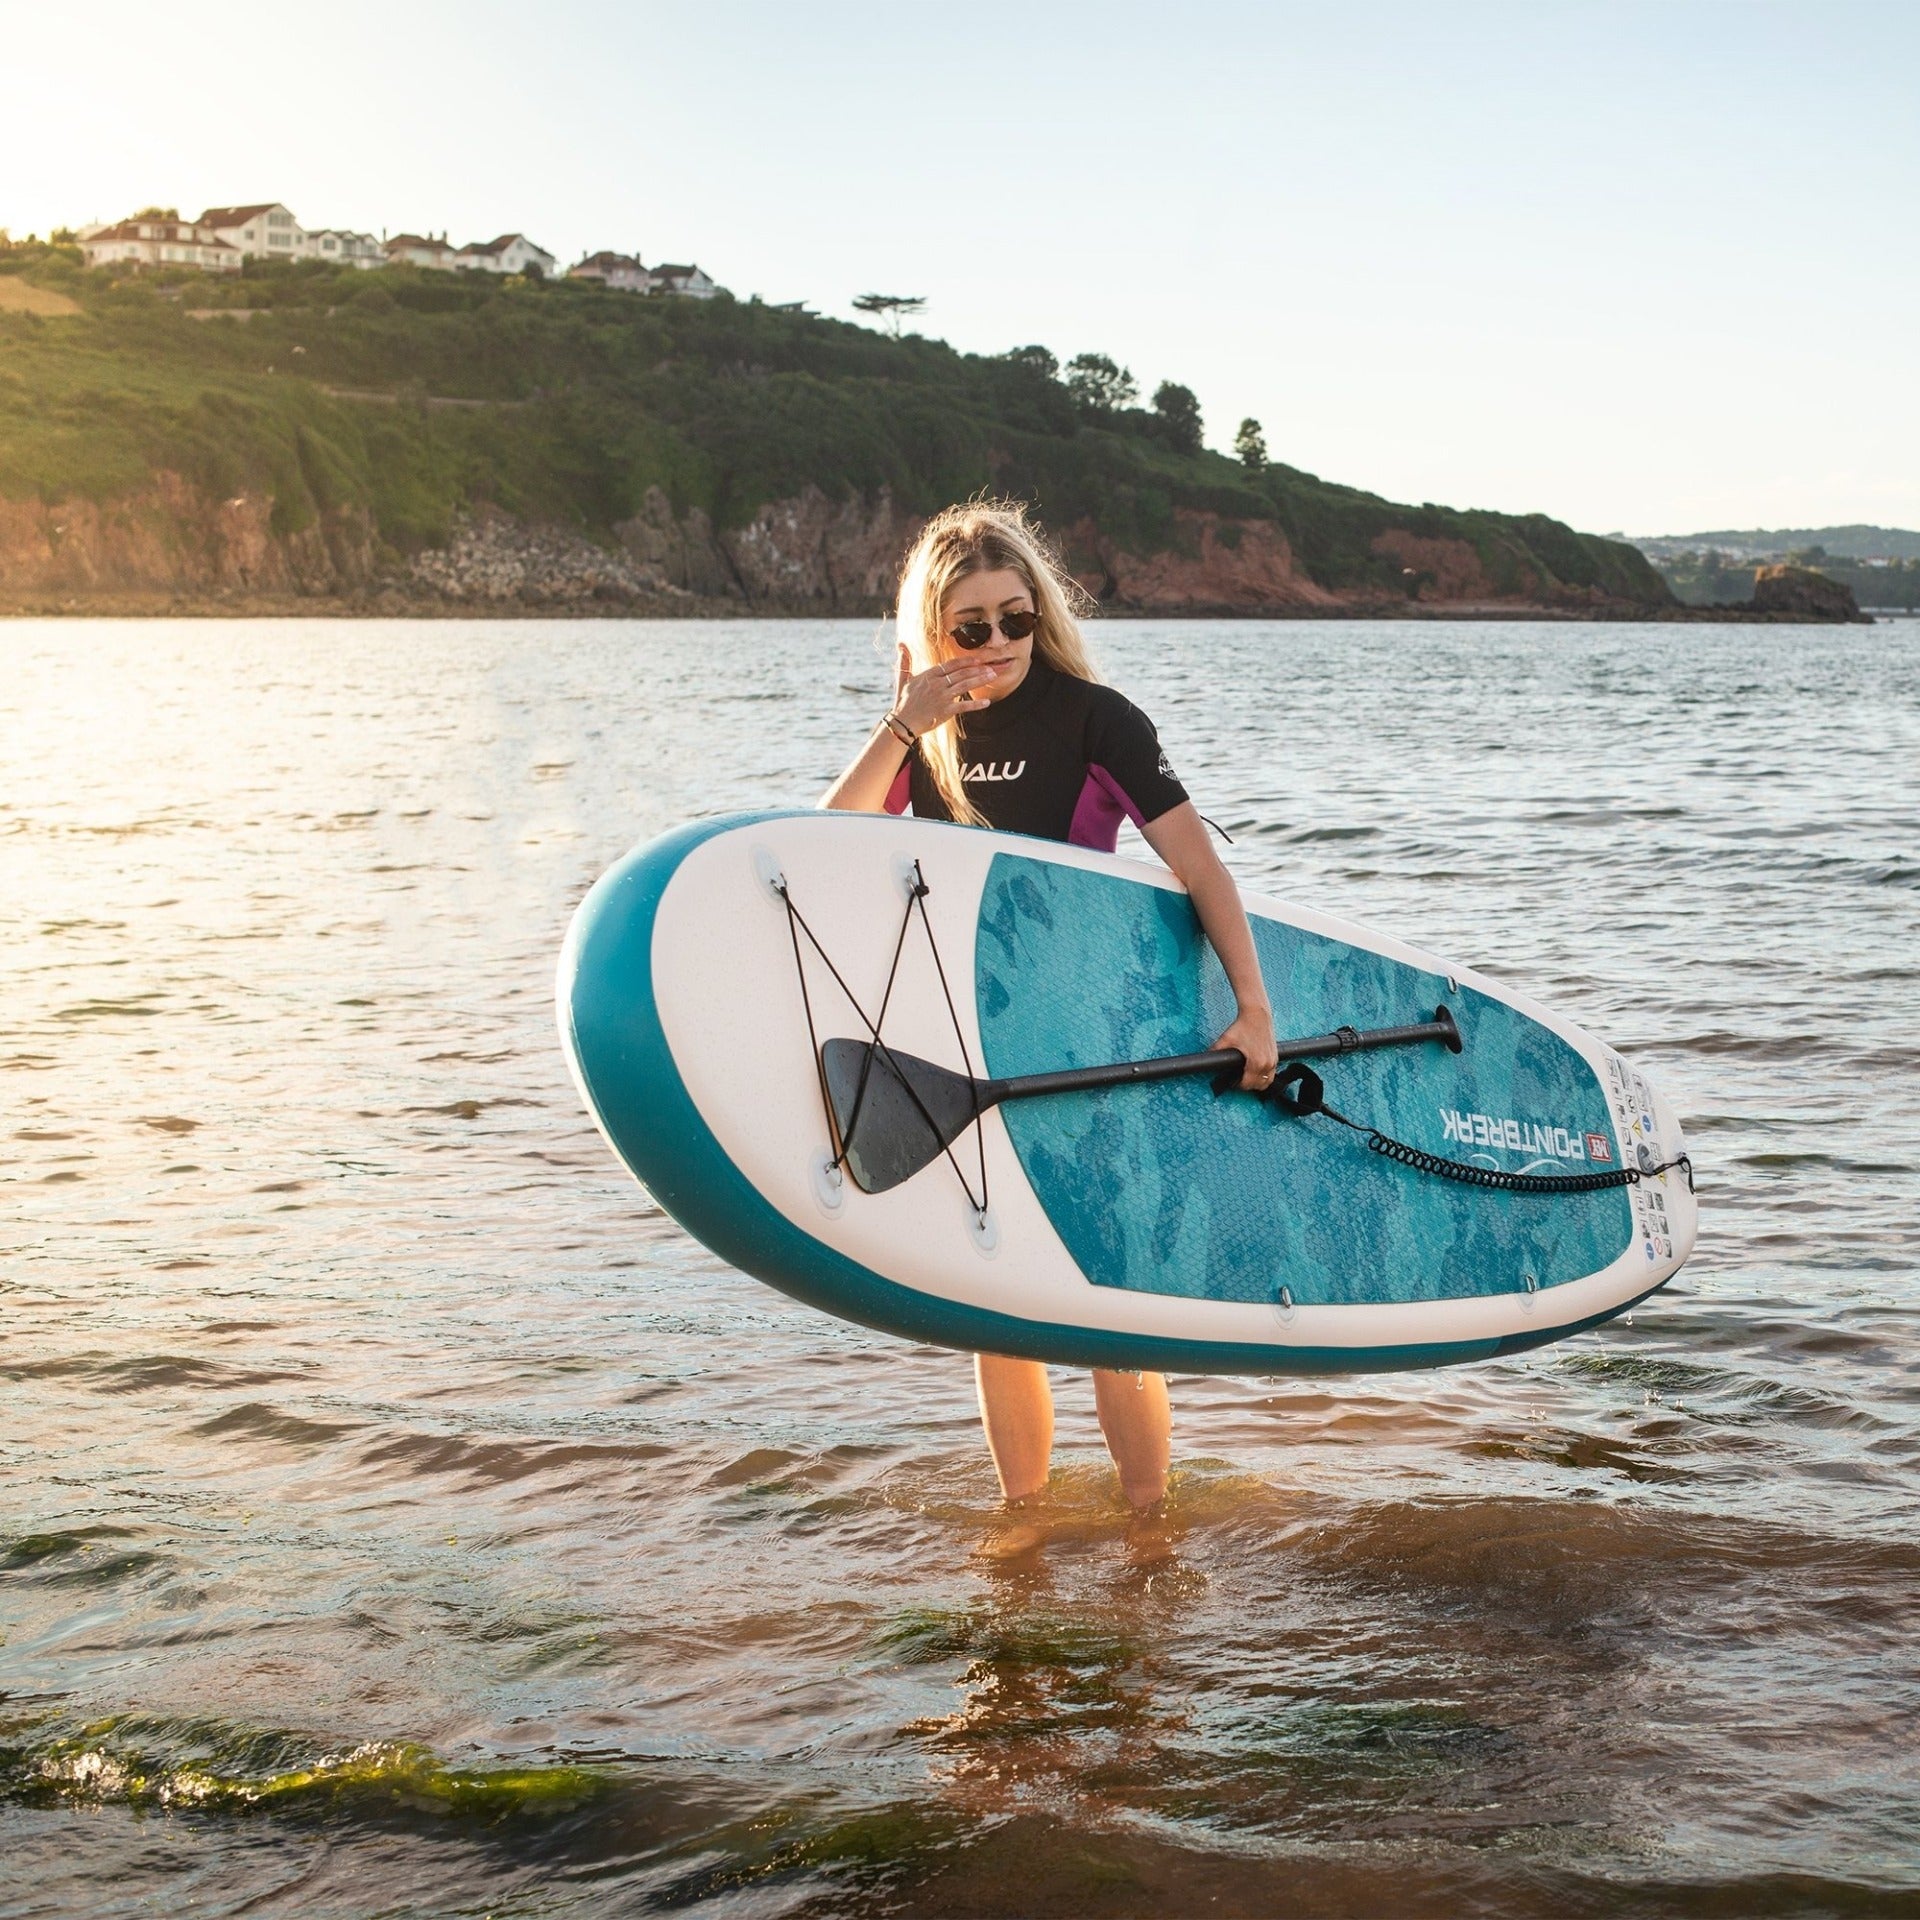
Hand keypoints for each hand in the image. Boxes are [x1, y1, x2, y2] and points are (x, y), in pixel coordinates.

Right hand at [890, 642, 1004, 738]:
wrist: (902, 723)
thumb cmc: (903, 703)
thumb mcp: (903, 680)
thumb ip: (905, 662)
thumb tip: (901, 645)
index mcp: (929, 675)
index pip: (951, 664)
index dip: (966, 661)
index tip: (977, 660)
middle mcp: (937, 684)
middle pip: (962, 673)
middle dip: (978, 669)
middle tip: (991, 668)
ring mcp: (942, 697)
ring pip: (965, 685)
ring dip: (981, 680)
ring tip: (992, 677)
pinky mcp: (945, 711)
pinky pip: (964, 706)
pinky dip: (976, 704)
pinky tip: (987, 703)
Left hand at [1215, 1002, 1277, 1091]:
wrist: (1257, 1014)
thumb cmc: (1243, 1026)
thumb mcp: (1226, 1039)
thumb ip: (1215, 1050)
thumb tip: (1206, 1058)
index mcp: (1256, 1063)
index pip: (1247, 1084)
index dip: (1238, 1085)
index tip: (1232, 1082)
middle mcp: (1267, 1064)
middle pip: (1258, 1086)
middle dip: (1248, 1085)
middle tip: (1238, 1080)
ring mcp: (1273, 1060)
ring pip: (1267, 1082)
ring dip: (1258, 1083)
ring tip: (1248, 1078)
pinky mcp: (1276, 1056)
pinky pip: (1272, 1073)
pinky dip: (1265, 1075)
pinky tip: (1256, 1071)